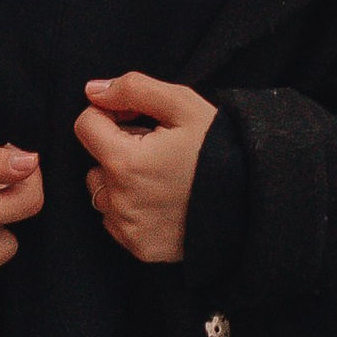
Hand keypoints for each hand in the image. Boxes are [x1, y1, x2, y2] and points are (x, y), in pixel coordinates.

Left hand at [74, 71, 217, 264]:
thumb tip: (93, 90)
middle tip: (158, 149)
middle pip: (95, 162)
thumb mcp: (182, 105)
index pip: (86, 125)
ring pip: (103, 193)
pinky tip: (162, 200)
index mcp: (124, 161)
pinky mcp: (139, 248)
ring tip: (161, 175)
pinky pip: (116, 222)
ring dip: (121, 182)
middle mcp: (119, 200)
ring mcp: (128, 228)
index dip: (110, 115)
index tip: (137, 118)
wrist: (250, 198)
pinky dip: (131, 208)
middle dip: (117, 150)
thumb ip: (133, 89)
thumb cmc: (219, 148)